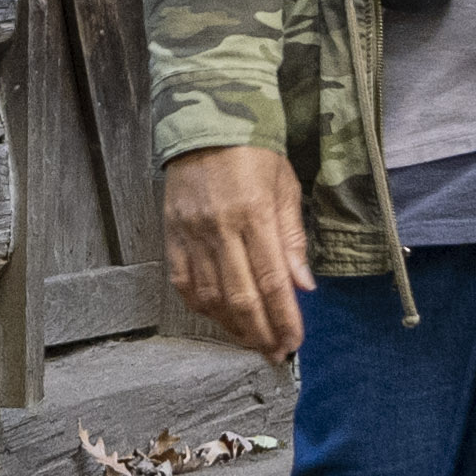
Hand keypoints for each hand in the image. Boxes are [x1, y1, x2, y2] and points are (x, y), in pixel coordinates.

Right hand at [162, 147, 311, 361]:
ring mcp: (191, 234)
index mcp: (254, 215)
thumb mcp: (285, 187)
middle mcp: (220, 229)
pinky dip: (200, 306)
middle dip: (259, 332)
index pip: (272, 281)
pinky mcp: (171, 234)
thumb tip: (303, 286)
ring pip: (209, 296)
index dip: (283, 318)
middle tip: (273, 354)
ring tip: (250, 340)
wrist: (205, 122)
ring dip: (231, 325)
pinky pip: (183, 282)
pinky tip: (217, 316)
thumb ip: (292, 238)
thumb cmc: (253, 152)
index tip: (293, 343)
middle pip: (240, 297)